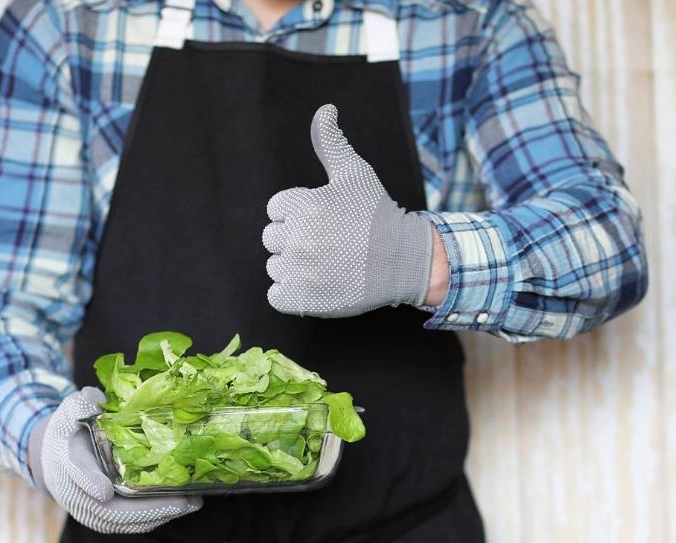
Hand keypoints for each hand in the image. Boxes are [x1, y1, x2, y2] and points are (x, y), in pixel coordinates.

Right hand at [28, 388, 201, 534]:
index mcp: (67, 461)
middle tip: (181, 501)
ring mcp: (90, 511)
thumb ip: (82, 404)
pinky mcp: (104, 520)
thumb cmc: (70, 431)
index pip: (77, 472)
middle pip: (109, 510)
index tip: (104, 490)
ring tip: (191, 504)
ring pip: (123, 522)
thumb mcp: (72, 411)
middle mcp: (76, 493)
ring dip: (159, 516)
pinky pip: (130, 525)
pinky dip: (156, 518)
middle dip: (146, 509)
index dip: (89, 481)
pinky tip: (181, 507)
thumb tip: (95, 398)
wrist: (54, 458)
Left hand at [263, 103, 433, 317]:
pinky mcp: (300, 299)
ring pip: (274, 267)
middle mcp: (296, 237)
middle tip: (327, 246)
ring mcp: (298, 271)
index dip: (298, 216)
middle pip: (271, 239)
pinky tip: (317, 286)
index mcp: (301, 205)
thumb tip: (324, 110)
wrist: (404, 261)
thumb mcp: (356, 173)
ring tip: (326, 266)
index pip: (275, 209)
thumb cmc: (378, 217)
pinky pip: (276, 296)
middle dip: (294, 241)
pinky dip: (292, 295)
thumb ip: (331, 143)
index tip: (324, 223)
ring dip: (294, 269)